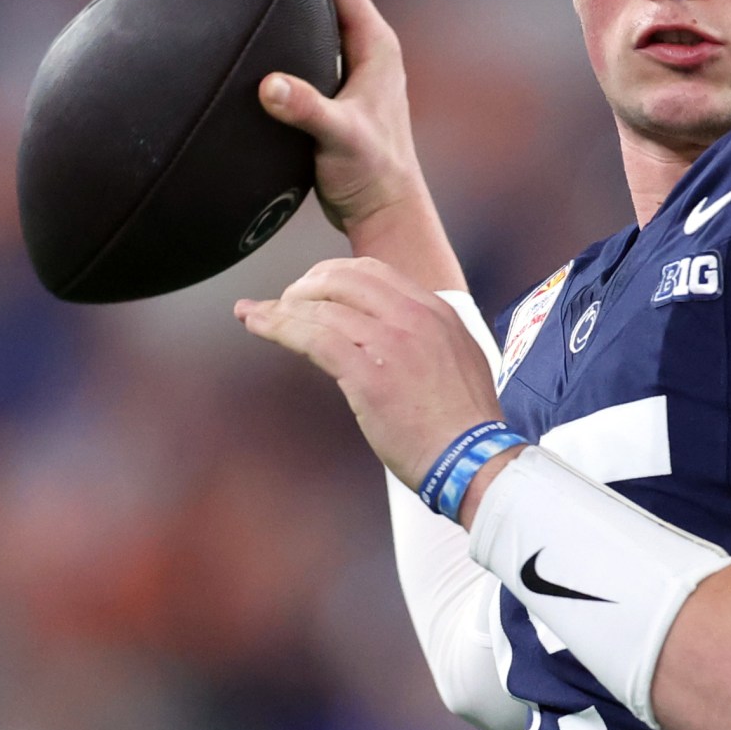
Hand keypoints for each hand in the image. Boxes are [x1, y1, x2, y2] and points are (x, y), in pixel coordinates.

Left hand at [234, 257, 502, 487]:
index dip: (334, 274)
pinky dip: (277, 325)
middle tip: (285, 302)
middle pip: (343, 278)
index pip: (373, 271)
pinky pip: (312, 336)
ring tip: (259, 314)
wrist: (473, 458)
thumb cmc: (464, 424)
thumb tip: (394, 333)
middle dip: (306, 285)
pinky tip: (257, 323)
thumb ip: (428, 336)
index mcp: (435, 311)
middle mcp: (412, 317)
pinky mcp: (367, 374)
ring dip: (282, 307)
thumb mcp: (459, 358)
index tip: (315, 288)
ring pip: (322, 305)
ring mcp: (390, 342)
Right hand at [252, 0, 463, 292]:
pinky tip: (258, 40)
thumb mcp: (339, 138)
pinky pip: (310, 48)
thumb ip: (307, 110)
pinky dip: (287, 34)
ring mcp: (356, 72)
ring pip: (320, 19)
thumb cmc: (371, 174)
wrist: (384, 211)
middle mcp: (370, 51)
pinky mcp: (341, 92)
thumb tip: (271, 86)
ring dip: (291, 0)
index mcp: (377, 46)